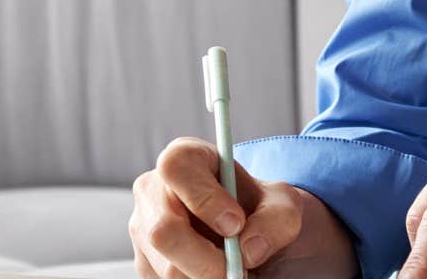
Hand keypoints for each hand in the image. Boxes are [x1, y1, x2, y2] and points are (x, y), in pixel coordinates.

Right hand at [130, 136, 355, 277]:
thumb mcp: (283, 206)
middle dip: (208, 261)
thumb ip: (275, 220)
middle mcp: (153, 192)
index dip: (205, 198)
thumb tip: (248, 249)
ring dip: (208, 278)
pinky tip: (217, 275)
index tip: (236, 224)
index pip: (177, 169)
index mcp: (184, 160)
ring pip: (167, 269)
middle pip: (163, 231)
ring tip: (237, 271)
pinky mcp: (146, 265)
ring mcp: (143, 231)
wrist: (252, 236)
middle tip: (241, 271)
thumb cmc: (261, 210)